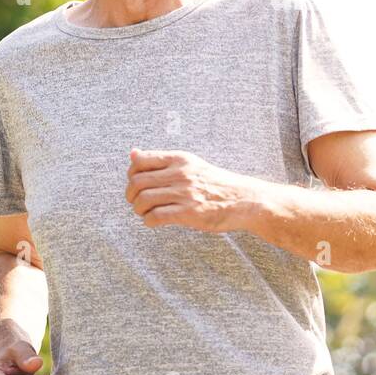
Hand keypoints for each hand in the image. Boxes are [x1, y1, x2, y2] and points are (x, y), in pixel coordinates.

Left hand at [125, 149, 248, 231]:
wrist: (244, 200)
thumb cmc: (215, 183)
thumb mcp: (190, 164)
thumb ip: (161, 161)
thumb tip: (132, 153)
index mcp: (180, 159)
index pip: (140, 161)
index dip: (131, 174)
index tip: (137, 183)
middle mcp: (181, 173)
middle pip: (137, 181)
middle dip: (131, 194)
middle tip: (137, 202)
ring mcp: (184, 193)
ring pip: (143, 200)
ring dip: (139, 209)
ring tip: (146, 212)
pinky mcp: (188, 213)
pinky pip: (155, 217)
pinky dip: (148, 221)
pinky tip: (154, 221)